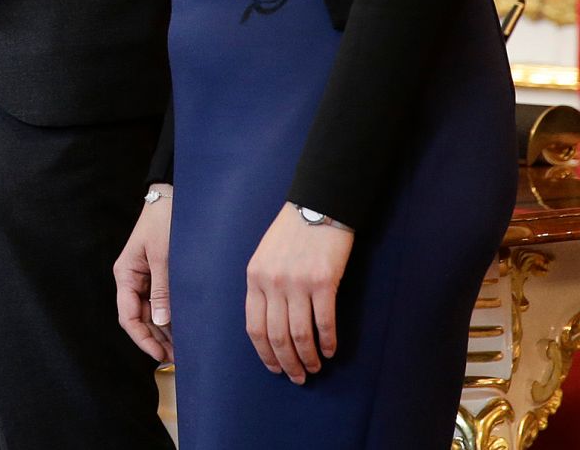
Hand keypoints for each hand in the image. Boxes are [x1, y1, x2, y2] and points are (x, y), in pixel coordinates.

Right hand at [114, 190, 173, 363]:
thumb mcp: (163, 257)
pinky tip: (182, 328)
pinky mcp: (157, 275)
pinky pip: (159, 302)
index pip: (128, 316)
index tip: (160, 354)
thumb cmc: (163, 222)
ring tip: (182, 347)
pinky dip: (169, 316)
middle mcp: (132, 279)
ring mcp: (145, 278)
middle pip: (139, 318)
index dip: (142, 338)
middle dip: (155, 339)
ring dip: (163, 331)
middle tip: (177, 357)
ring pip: (150, 313)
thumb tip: (161, 322)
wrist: (171, 197)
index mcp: (126, 274)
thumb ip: (161, 290)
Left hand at [245, 202, 352, 382]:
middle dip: (287, 363)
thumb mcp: (265, 256)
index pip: (254, 326)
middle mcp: (272, 283)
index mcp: (254, 277)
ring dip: (308, 358)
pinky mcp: (322, 282)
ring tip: (315, 368)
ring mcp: (297, 283)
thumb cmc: (291, 233)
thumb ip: (264, 286)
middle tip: (298, 377)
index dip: (264, 353)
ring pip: (300, 335)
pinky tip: (331, 350)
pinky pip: (324, 323)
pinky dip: (328, 342)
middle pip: (277, 336)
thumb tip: (271, 323)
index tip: (275, 368)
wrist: (317, 206)